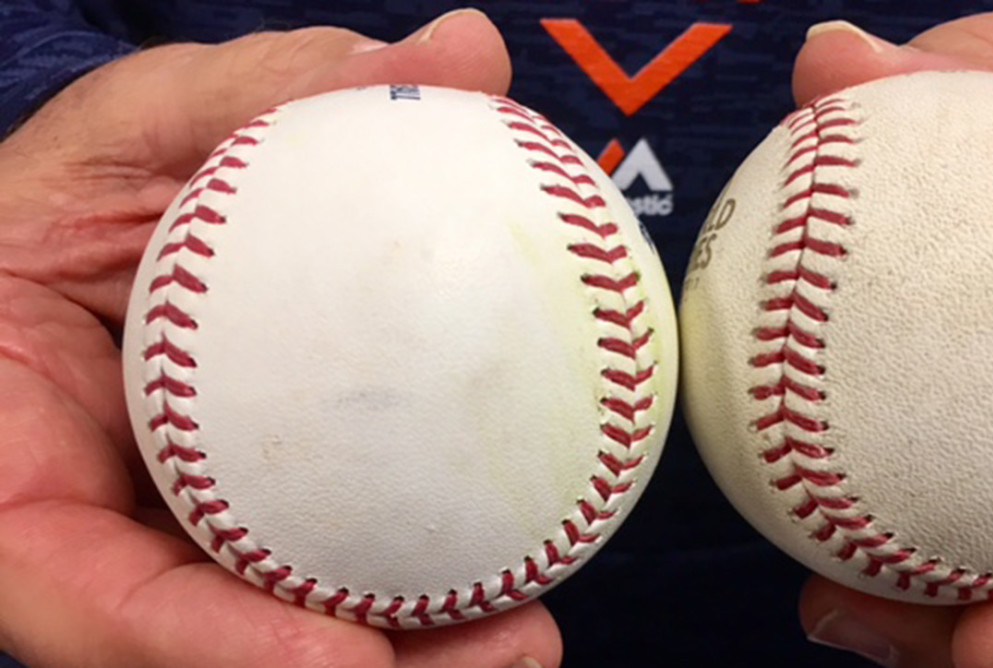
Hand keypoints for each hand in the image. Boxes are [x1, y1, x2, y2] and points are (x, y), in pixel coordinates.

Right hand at [0, 9, 559, 667]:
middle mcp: (91, 540)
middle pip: (210, 654)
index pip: (95, 600)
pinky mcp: (229, 533)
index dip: (212, 650)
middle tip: (512, 649)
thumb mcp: (143, 122)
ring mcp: (163, 547)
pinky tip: (518, 554)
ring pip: (280, 633)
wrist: (57, 248)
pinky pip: (320, 567)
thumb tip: (465, 51)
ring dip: (414, 656)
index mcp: (15, 478)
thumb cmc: (68, 189)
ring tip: (531, 630)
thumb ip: (275, 91)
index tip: (349, 656)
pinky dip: (415, 575)